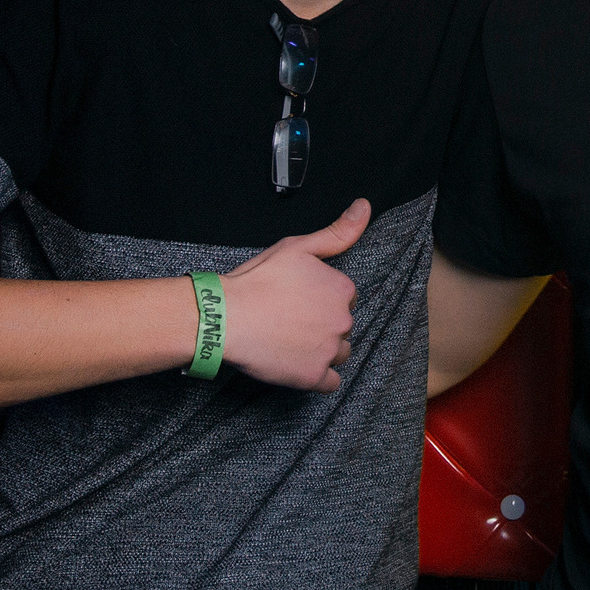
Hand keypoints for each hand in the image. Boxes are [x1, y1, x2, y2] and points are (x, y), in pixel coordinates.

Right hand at [220, 199, 368, 391]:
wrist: (225, 317)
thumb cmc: (256, 281)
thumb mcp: (297, 247)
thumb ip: (337, 232)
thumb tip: (364, 207)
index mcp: (341, 289)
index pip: (344, 298)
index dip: (320, 299)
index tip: (298, 300)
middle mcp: (342, 320)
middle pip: (342, 325)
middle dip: (322, 324)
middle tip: (290, 320)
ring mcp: (329, 350)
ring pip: (339, 353)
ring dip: (322, 350)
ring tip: (291, 341)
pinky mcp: (314, 377)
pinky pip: (331, 382)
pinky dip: (317, 376)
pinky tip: (298, 364)